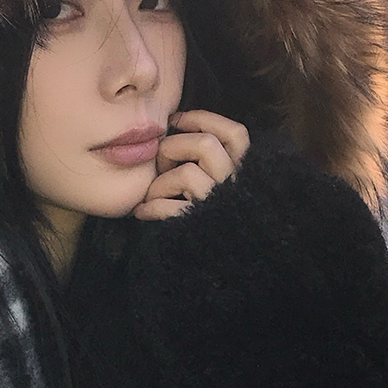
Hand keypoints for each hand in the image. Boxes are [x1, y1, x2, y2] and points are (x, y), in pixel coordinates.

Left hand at [132, 109, 250, 220]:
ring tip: (151, 194)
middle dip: (175, 147)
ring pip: (186, 173)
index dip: (203, 120)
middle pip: (206, 145)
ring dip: (160, 182)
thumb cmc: (220, 221)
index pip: (235, 134)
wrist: (230, 266)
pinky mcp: (198, 226)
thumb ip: (214, 161)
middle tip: (162, 162)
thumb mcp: (227, 185)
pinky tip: (143, 213)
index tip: (177, 120)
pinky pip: (168, 208)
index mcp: (245, 173)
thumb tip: (179, 129)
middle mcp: (236, 187)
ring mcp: (218, 206)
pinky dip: (150, 207)